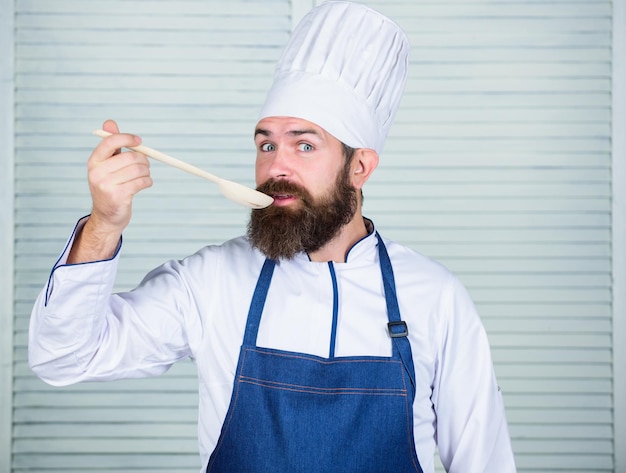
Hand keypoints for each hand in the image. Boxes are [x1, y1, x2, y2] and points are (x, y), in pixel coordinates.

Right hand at [67, 120, 151, 263]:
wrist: (107, 215)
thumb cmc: (110, 185)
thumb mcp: (108, 164)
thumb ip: (110, 144)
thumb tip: (110, 122)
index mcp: (94, 161)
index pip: (110, 142)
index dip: (127, 138)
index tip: (139, 141)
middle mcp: (97, 173)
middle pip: (130, 157)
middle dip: (143, 160)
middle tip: (145, 165)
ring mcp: (106, 186)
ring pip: (139, 170)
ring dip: (147, 172)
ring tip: (144, 176)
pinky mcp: (118, 196)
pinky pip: (142, 182)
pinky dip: (148, 182)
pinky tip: (145, 183)